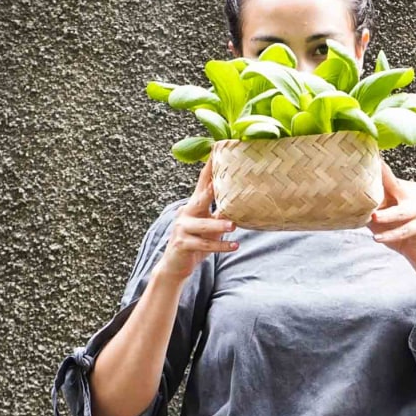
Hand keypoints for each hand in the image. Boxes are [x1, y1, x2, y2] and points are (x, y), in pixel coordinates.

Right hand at [154, 157, 238, 281]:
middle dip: (211, 190)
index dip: (209, 167)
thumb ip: (220, 213)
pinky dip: (221, 246)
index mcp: (194, 205)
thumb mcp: (208, 226)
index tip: (217, 149)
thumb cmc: (195, 242)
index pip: (202, 183)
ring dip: (218, 225)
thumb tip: (241, 202)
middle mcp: (186, 213)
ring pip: (203, 226)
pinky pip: (204, 245)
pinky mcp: (183, 244)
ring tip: (233, 226)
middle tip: (222, 182)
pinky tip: (235, 246)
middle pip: (200, 199)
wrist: (174, 266)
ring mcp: (183, 229)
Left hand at [367, 161, 415, 265]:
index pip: (387, 177)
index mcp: (398, 194)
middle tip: (369, 174)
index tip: (370, 153)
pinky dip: (390, 235)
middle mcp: (409, 199)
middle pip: (396, 186)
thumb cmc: (395, 231)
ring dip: (387, 215)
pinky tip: (378, 238)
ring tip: (374, 217)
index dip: (380, 166)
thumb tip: (341, 204)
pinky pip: (404, 231)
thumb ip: (367, 210)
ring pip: (400, 212)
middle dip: (385, 177)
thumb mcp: (379, 219)